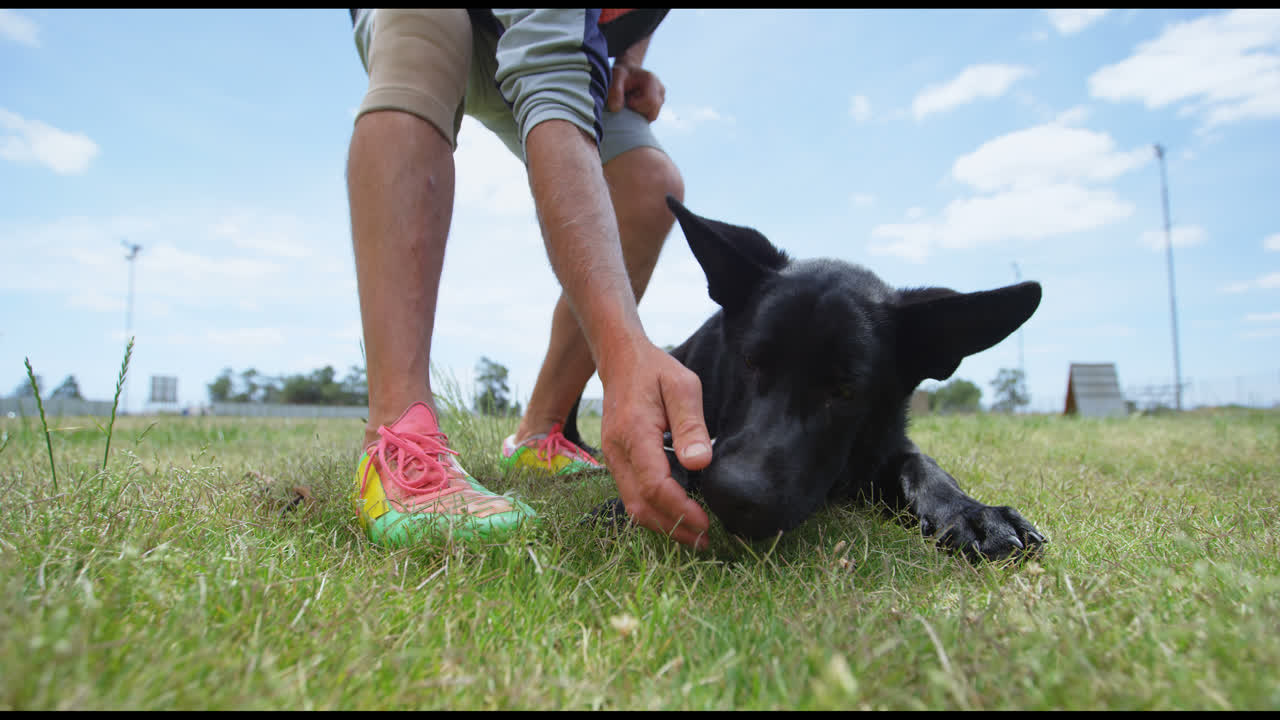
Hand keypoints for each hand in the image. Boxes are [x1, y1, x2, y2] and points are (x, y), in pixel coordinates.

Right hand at [600, 341, 711, 549]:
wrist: (620, 360)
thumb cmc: (655, 370)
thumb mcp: (683, 386)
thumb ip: (691, 424)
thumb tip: (700, 462)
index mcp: (635, 433)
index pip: (655, 486)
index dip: (681, 510)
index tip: (707, 522)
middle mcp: (617, 451)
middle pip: (641, 506)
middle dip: (673, 529)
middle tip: (705, 540)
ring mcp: (612, 458)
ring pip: (633, 506)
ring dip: (663, 525)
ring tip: (694, 535)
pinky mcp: (616, 461)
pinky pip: (631, 495)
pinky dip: (653, 512)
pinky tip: (676, 515)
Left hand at [607, 61, 664, 122]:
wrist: (627, 72)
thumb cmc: (622, 74)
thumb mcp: (615, 77)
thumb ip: (614, 91)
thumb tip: (616, 109)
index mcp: (652, 80)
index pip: (650, 101)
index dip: (636, 105)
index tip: (627, 100)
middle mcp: (660, 89)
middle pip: (653, 110)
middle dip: (638, 110)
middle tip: (629, 100)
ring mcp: (661, 97)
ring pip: (653, 115)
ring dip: (639, 112)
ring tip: (632, 100)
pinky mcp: (658, 103)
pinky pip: (651, 115)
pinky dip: (641, 113)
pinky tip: (635, 103)